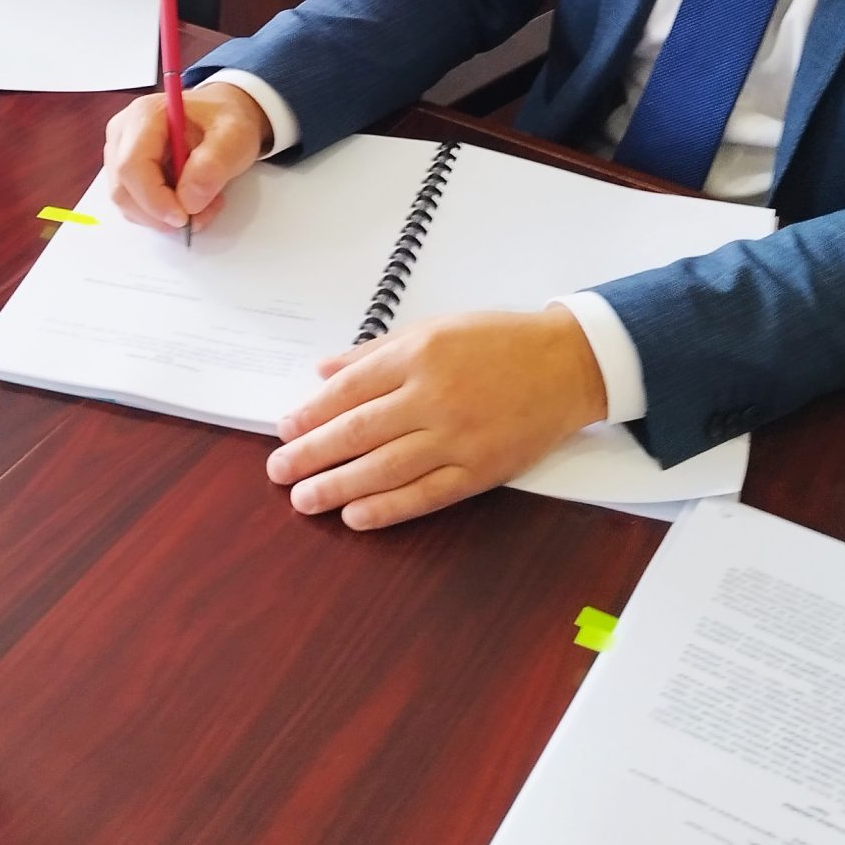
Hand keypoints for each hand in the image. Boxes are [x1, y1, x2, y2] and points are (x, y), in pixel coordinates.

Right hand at [103, 80, 271, 232]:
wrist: (226, 119)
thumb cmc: (228, 120)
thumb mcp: (234, 136)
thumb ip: (212, 166)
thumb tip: (188, 201)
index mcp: (146, 115)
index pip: (131, 166)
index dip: (153, 199)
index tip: (183, 217)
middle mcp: (124, 132)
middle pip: (123, 189)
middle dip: (160, 214)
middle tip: (199, 215)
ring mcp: (121, 152)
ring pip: (127, 202)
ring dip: (163, 216)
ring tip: (202, 204)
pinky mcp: (128, 171)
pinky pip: (135, 205)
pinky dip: (161, 213)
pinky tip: (189, 201)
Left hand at [268, 307, 605, 530]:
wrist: (566, 365)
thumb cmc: (498, 342)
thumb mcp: (433, 328)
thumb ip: (376, 351)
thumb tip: (323, 371)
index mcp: (418, 355)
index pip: (349, 390)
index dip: (311, 414)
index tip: (284, 429)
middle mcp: (434, 396)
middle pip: (357, 432)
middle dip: (311, 454)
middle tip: (279, 470)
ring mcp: (457, 438)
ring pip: (384, 469)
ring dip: (337, 487)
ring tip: (304, 499)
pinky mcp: (480, 471)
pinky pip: (425, 495)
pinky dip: (387, 509)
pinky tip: (355, 516)